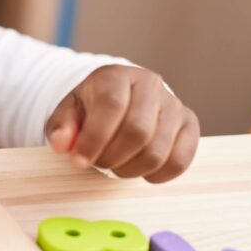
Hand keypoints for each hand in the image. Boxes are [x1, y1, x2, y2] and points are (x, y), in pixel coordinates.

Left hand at [45, 65, 199, 183]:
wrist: (119, 100)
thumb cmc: (91, 108)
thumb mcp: (68, 112)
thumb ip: (61, 126)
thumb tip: (61, 144)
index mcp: (116, 75)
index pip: (112, 105)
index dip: (94, 138)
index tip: (79, 160)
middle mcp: (150, 84)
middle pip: (137, 131)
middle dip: (112, 157)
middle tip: (97, 164)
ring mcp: (173, 104)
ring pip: (158, 150)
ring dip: (131, 169)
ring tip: (115, 166)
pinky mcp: (189, 124)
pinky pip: (180, 159)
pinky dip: (159, 175)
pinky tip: (141, 173)